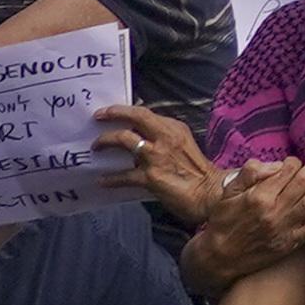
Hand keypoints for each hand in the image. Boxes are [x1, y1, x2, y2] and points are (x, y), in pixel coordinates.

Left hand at [99, 101, 218, 223]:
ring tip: (96, 147)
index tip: (110, 111)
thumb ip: (164, 138)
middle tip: (98, 117)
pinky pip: (123, 176)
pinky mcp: (150, 177)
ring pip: (124, 140)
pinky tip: (102, 181)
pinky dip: (110, 178)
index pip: (145, 113)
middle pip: (135, 117)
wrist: (209, 194)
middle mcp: (165, 138)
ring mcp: (156, 156)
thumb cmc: (198, 173)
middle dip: (113, 114)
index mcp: (174, 129)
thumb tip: (139, 139)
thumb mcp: (183, 145)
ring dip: (106, 141)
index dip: (124, 110)